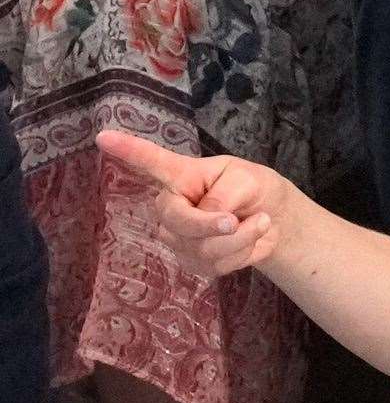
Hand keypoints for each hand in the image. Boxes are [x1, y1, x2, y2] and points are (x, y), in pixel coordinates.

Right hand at [97, 130, 292, 276]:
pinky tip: (246, 242)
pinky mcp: (192, 261)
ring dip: (239, 240)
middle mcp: (171, 205)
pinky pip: (214, 265)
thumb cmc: (254, 189)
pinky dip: (240, 255)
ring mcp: (178, 236)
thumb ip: (223, 195)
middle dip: (212, 226)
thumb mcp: (247, 180)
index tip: (103, 136)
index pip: (150, 162)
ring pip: (200, 248)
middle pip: (177, 222)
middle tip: (237, 220)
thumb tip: (206, 217)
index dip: (128, 150)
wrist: (274, 219)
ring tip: (257, 223)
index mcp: (181, 175)